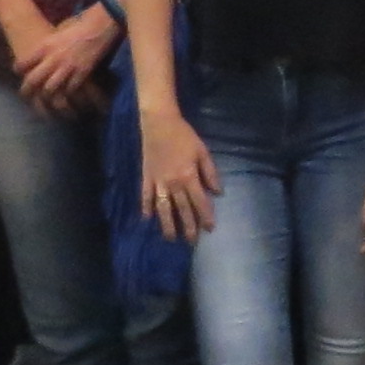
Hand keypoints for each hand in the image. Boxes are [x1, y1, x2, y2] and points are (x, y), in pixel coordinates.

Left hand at [14, 5, 120, 112]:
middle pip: (33, 79)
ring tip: (45, 98)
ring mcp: (67, 66)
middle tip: (26, 93)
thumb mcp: (55, 34)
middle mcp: (53, 58)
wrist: (98, 26)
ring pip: (49, 88)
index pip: (23, 63)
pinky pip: (70, 88)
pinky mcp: (82, 72)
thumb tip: (38, 56)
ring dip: (46, 95)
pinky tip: (66, 93)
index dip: (19, 69)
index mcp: (44, 46)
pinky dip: (67, 93)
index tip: (19, 72)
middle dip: (27, 89)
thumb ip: (46, 46)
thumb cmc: (76, 27)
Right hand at [139, 105, 219, 242]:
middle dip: (188, 226)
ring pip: (163, 208)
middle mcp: (173, 183)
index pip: (199, 202)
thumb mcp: (203, 152)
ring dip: (167, 224)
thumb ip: (210, 173)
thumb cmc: (184, 136)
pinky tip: (147, 218)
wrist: (159, 123)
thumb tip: (218, 193)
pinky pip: (145, 196)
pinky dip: (146, 208)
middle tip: (191, 241)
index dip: (205, 217)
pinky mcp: (146, 177)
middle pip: (182, 209)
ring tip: (170, 237)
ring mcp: (157, 182)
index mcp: (189, 177)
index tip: (210, 229)